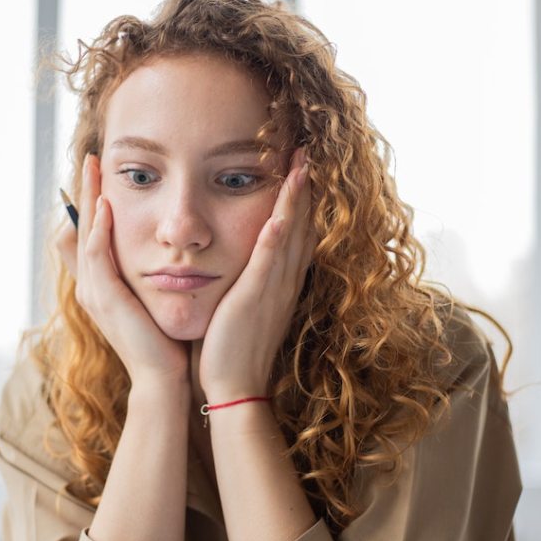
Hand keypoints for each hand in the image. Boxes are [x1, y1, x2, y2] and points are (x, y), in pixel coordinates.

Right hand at [57, 154, 189, 386]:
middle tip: (90, 157)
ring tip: (94, 168)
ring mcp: (94, 292)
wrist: (164, 379)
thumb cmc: (166, 343)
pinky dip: (99, 228)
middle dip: (85, 191)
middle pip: (81, 226)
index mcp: (101, 285)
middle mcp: (90, 285)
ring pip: (85, 234)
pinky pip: (97, 255)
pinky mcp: (105, 299)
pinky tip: (105, 206)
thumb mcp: (155, 301)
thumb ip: (152, 276)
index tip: (102, 172)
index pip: (91, 233)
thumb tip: (168, 254)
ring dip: (88, 199)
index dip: (92, 202)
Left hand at [198, 147, 315, 399]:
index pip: (295, 233)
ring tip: (301, 164)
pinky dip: (277, 237)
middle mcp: (284, 282)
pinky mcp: (255, 300)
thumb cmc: (233, 350)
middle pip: (301, 226)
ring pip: (290, 236)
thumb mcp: (244, 309)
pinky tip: (280, 214)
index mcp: (280, 283)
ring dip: (296, 200)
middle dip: (304, 188)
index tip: (300, 169)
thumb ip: (246, 282)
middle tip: (307, 151)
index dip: (300, 201)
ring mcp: (272, 290)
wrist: (235, 388)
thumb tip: (238, 262)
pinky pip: (269, 263)